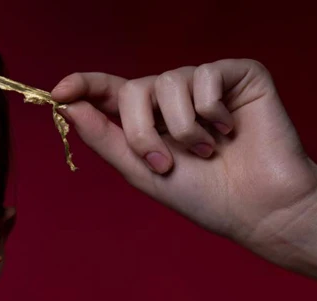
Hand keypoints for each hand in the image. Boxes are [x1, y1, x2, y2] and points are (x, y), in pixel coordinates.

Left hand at [52, 59, 316, 270]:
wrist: (257, 209)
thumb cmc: (202, 196)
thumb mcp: (140, 171)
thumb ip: (104, 138)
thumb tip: (68, 106)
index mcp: (146, 119)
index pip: (109, 91)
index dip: (83, 85)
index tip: (59, 91)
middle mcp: (172, 97)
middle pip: (134, 89)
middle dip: (142, 131)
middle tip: (164, 163)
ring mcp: (204, 84)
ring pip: (169, 82)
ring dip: (182, 128)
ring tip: (207, 152)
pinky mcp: (238, 76)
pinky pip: (206, 75)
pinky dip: (211, 111)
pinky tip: (228, 132)